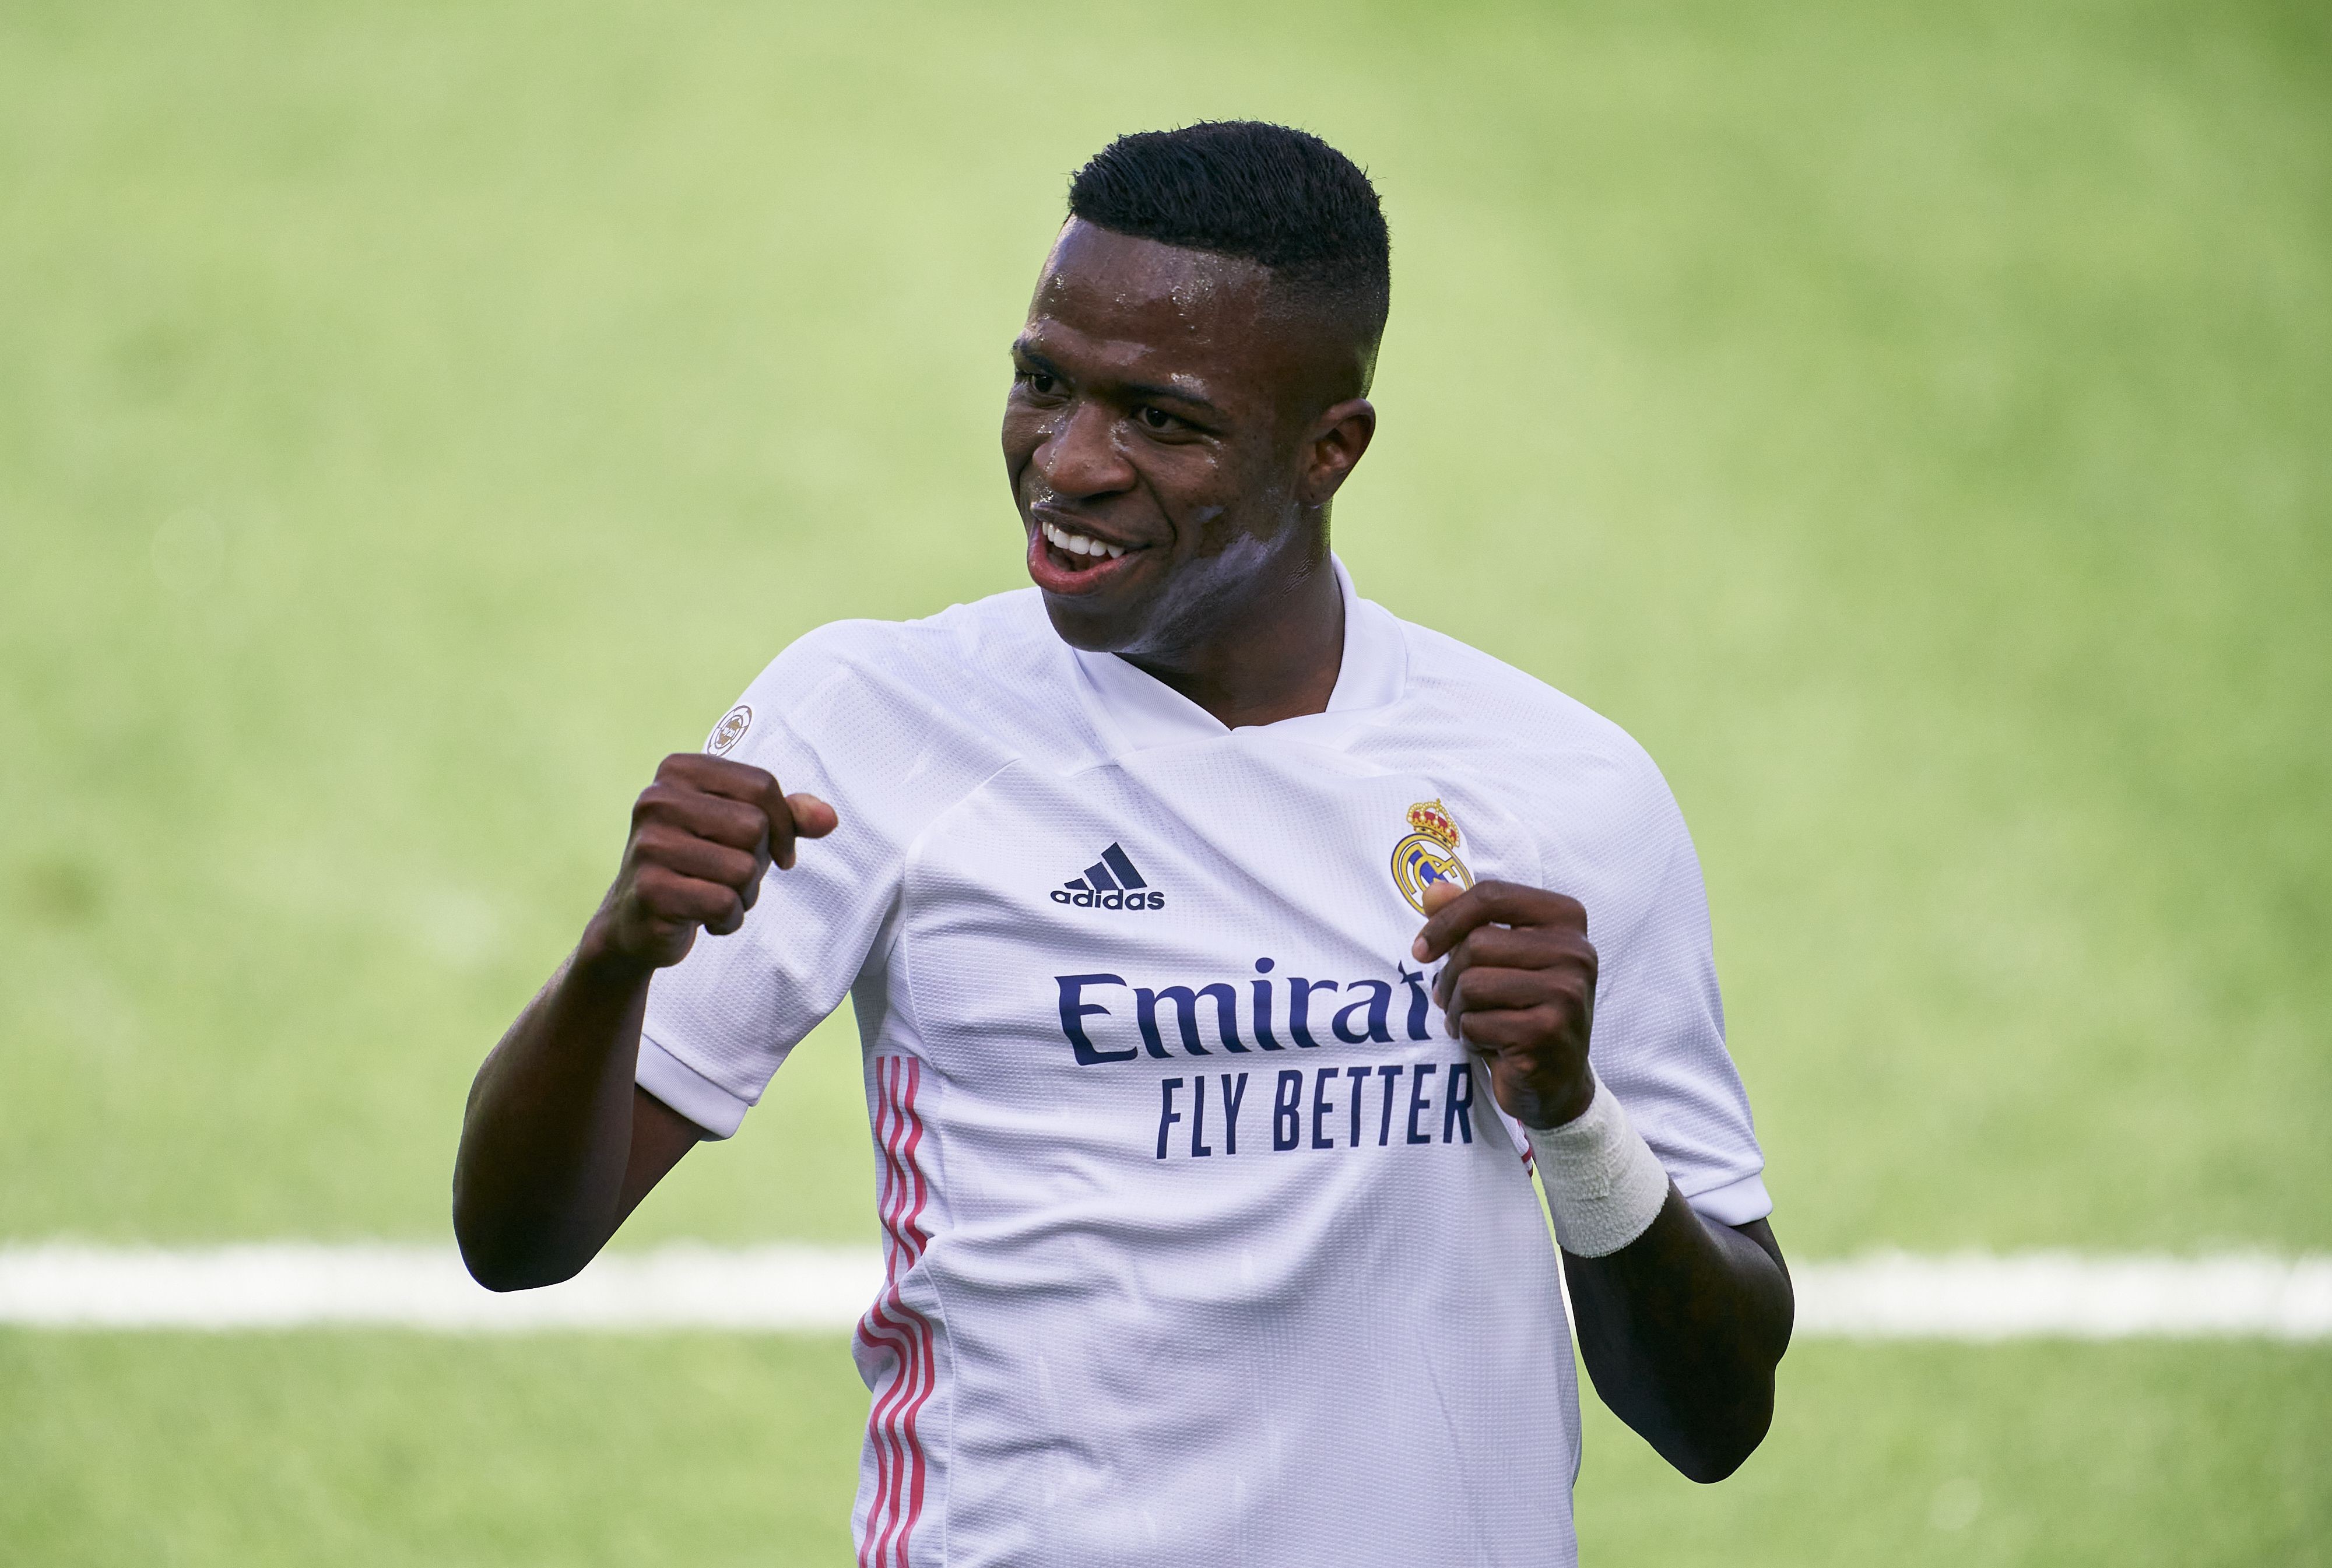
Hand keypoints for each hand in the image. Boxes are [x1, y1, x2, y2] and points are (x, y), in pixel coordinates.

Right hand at [584, 753, 837, 970]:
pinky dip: (728, 920)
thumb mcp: (740, 830)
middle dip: (757, 864)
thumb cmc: (698, 866)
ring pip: (743, 869)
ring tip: (713, 897)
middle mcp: (656, 800)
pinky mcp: (650, 890)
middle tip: (729, 878)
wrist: (635, 921)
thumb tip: (829, 818)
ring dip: (743, 896)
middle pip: (754, 827)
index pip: (761, 784)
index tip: (777, 852)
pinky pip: (724, 903)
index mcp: (678, 771)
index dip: (783, 824)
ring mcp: (649, 845)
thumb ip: (786, 817)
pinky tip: (703, 919)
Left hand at [1411, 879, 1597, 1129]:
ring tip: (1475, 1023)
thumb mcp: (1498, 958)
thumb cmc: (1522, 1009)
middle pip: (1477, 943)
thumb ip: (1468, 920)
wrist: (1557, 1080)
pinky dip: (1469, 1037)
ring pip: (1471, 983)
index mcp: (1566, 919)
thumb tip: (1431, 890)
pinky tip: (1492, 1045)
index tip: (1420, 949)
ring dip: (1457, 1010)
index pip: (1492, 896)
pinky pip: (1476, 1023)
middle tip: (1457, 1001)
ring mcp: (1567, 992)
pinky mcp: (1549, 1031)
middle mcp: (1576, 951)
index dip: (1446, 919)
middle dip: (1451, 977)